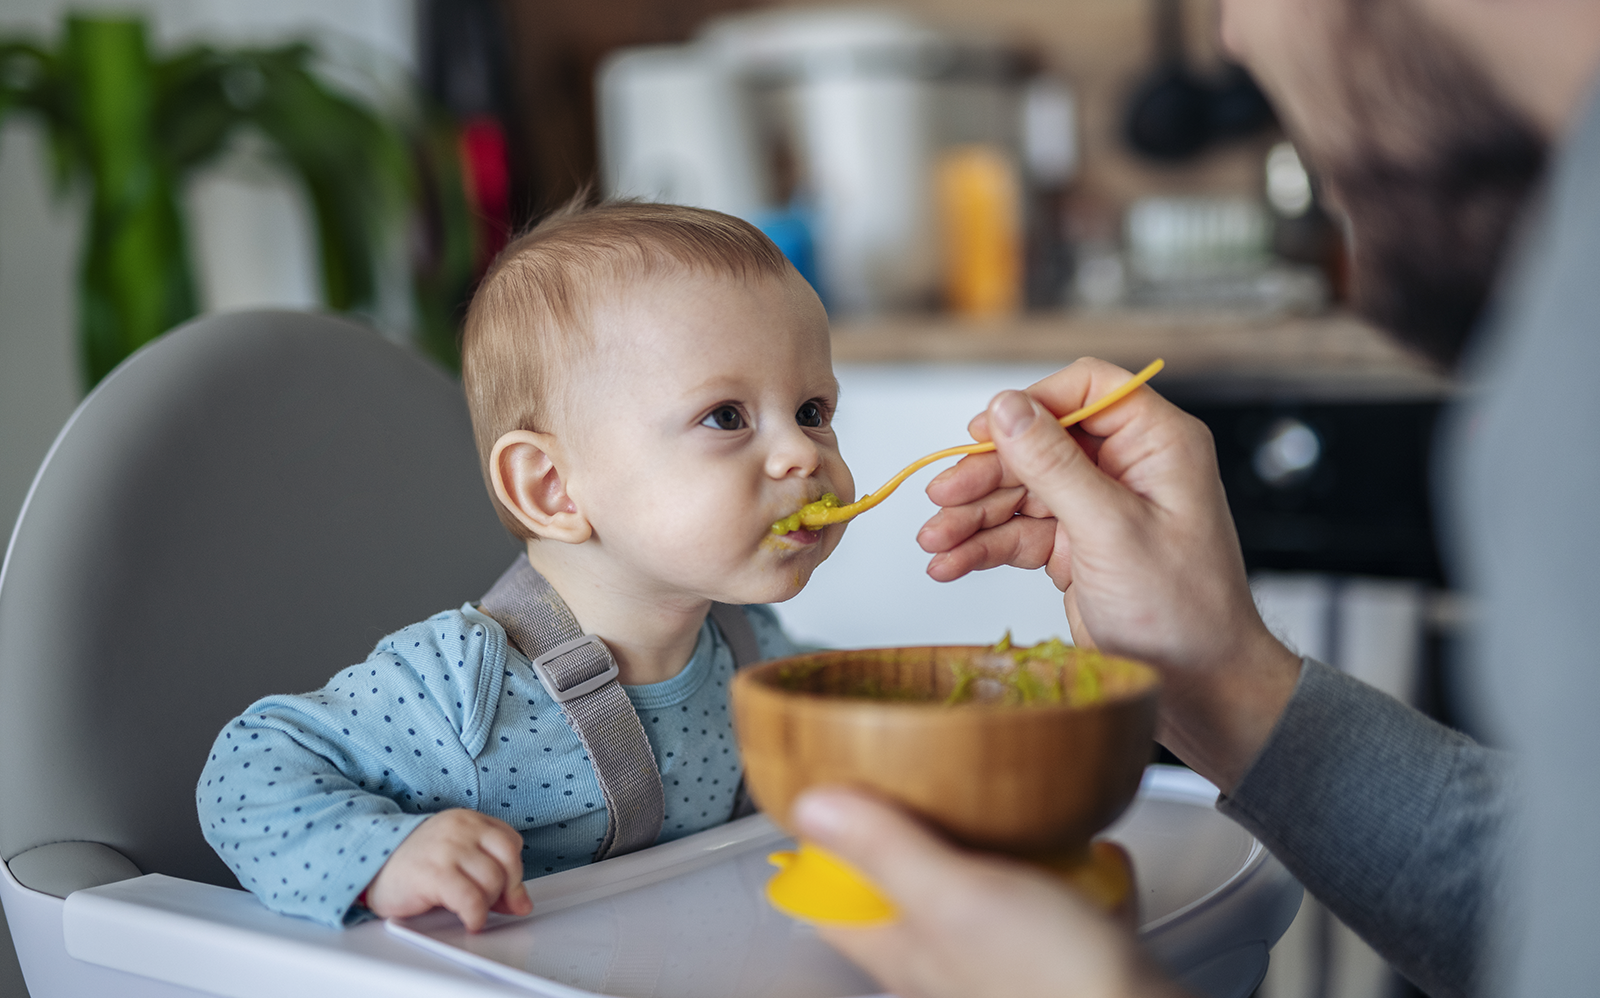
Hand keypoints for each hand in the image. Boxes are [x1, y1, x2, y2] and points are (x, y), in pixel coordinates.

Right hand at [363, 809, 532, 929]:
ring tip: (472, 910)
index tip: (507, 891)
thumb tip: (521, 902)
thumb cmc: (412, 864)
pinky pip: (472, 899)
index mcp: (468, 820)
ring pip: (493, 881)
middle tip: (491, 904)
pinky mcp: (434, 873)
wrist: (368, 866)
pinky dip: (477, 915)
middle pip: (508, 861)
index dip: (513, 871)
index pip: (510, 842)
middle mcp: (461, 829)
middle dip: (506, 889)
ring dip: (488, 904)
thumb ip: (488, 872)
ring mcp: (448, 849)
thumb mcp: (456, 859)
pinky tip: (470, 920)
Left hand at [793, 787, 1179, 997]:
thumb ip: (883, 850)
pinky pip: (1057, 903)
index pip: (829, 901)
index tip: (831, 788)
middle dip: (912, 830)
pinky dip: (1073, 871)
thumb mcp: (952, 896)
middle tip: (923, 778)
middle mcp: (945, 960)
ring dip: (996, 845)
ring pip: (979, 892)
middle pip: (903, 888)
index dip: (821, 846)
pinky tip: (1092, 851)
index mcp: (903, 949)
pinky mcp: (1061, 960)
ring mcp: (1002, 962)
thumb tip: (811, 806)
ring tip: (1012, 805)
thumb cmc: (1052, 982)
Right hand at [917, 358, 1300, 791]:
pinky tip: (950, 563)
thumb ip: (1054, 465)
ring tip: (934, 542)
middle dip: (985, 472)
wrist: (1199, 688)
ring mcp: (1099, 508)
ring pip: (1020, 489)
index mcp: (1157, 445)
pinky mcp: (1076, 547)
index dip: (1031, 403)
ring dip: (973, 514)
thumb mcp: (1111, 530)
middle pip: (1038, 442)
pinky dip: (983, 547)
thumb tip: (1006, 407)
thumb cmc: (1183, 612)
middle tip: (941, 497)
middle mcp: (1127, 468)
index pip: (1087, 387)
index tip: (985, 431)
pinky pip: (1019, 532)